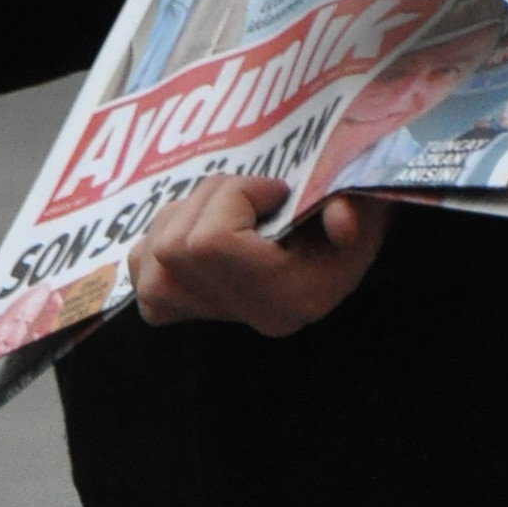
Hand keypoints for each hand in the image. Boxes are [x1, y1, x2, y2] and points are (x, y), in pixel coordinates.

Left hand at [130, 176, 392, 338]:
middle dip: (207, 199)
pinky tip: (199, 227)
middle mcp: (253, 315)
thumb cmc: (355, 207)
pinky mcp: (188, 308)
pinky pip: (142, 273)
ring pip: (152, 259)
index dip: (233, 198)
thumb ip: (353, 205)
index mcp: (293, 295)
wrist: (344, 234)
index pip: (211, 245)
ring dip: (181, 214)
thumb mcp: (365, 199)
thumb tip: (339, 222)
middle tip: (250, 192)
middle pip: (175, 248)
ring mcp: (217, 316)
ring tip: (227, 207)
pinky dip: (157, 239)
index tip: (273, 190)